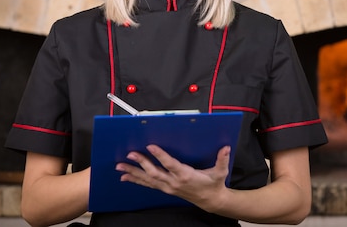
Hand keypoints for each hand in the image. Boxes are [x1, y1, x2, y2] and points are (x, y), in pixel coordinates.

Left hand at [115, 144, 230, 207]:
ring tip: (120, 167)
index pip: (170, 164)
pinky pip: (149, 185)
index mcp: (186, 175)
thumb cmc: (214, 184)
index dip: (160, 155)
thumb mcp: (221, 172)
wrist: (211, 200)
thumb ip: (222, 159)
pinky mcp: (166, 189)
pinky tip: (126, 177)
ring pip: (148, 179)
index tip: (150, 146)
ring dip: (133, 172)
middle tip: (130, 154)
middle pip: (154, 172)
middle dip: (141, 163)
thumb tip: (225, 148)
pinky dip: (137, 180)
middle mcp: (175, 182)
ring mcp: (169, 187)